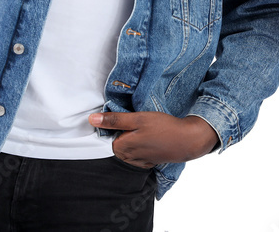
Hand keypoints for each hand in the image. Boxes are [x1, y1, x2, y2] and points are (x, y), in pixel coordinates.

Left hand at [88, 111, 218, 168]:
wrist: (187, 140)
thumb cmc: (163, 127)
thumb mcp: (137, 118)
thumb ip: (114, 120)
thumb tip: (91, 120)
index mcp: (121, 147)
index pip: (107, 134)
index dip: (115, 123)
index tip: (126, 116)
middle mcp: (128, 158)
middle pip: (117, 141)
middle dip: (123, 131)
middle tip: (137, 121)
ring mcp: (139, 161)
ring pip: (128, 148)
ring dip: (132, 138)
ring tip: (145, 128)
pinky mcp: (149, 162)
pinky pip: (138, 154)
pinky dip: (141, 146)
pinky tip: (150, 138)